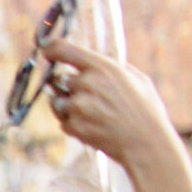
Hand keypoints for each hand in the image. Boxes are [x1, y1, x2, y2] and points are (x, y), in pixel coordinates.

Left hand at [44, 38, 183, 177]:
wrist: (145, 142)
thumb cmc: (145, 108)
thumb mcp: (134, 77)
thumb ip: (109, 67)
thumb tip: (90, 61)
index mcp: (102, 67)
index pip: (63, 50)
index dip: (51, 49)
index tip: (46, 51)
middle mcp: (86, 84)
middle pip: (59, 80)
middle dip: (69, 87)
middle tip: (89, 96)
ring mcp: (77, 107)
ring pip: (57, 102)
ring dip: (69, 106)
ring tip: (94, 113)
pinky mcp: (72, 126)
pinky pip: (63, 121)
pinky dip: (74, 123)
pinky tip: (94, 125)